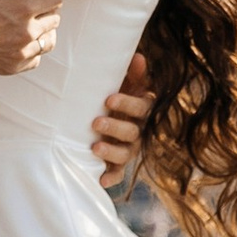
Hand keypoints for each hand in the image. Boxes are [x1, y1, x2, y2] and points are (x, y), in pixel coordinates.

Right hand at [0, 0, 62, 76]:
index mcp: (23, 8)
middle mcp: (26, 32)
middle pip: (55, 19)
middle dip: (48, 10)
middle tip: (37, 5)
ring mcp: (21, 52)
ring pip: (49, 41)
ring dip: (44, 31)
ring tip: (33, 24)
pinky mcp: (13, 66)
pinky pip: (35, 58)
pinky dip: (32, 50)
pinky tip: (22, 41)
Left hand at [93, 52, 153, 191]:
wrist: (110, 116)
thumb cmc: (116, 96)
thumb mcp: (125, 83)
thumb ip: (133, 73)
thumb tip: (138, 57)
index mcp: (142, 110)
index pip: (140, 108)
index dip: (127, 104)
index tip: (108, 99)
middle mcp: (139, 131)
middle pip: (132, 132)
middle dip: (114, 128)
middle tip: (95, 122)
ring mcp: (129, 149)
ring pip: (125, 154)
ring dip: (111, 152)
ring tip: (95, 148)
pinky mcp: (118, 165)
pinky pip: (118, 174)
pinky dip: (111, 178)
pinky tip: (100, 180)